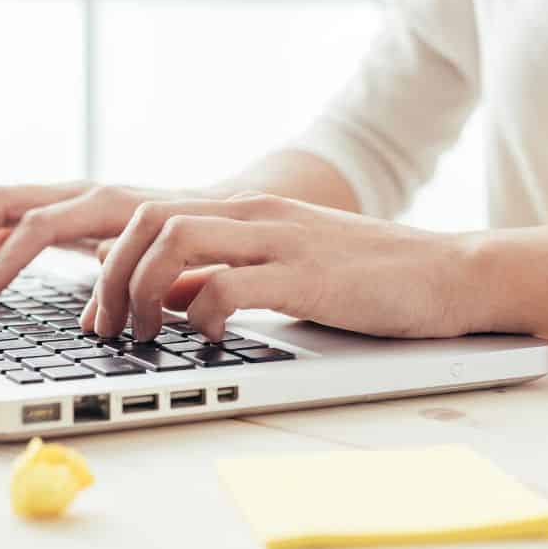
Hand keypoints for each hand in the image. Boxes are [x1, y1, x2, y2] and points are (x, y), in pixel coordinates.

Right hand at [0, 182, 215, 299]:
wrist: (228, 207)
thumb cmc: (205, 241)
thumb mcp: (177, 265)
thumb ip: (134, 286)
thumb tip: (91, 324)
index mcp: (110, 205)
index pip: (38, 225)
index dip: (3, 262)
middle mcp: (85, 193)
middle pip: (4, 201)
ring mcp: (75, 198)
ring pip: (4, 203)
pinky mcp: (72, 210)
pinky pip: (18, 217)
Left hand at [81, 193, 476, 341]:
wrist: (450, 271)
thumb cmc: (365, 277)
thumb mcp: (278, 266)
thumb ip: (217, 274)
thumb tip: (159, 291)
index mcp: (243, 210)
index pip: (148, 214)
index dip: (107, 263)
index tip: (97, 314)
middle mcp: (254, 214)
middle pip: (147, 220)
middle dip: (111, 277)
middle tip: (107, 329)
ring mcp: (280, 240)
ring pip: (175, 239)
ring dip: (143, 289)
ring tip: (146, 334)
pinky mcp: (307, 276)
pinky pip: (230, 285)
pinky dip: (203, 314)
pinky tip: (211, 338)